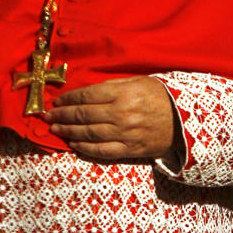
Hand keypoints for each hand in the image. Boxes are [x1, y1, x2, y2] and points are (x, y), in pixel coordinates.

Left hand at [44, 76, 179, 159]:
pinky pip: (101, 151)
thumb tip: (87, 91)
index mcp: (123, 94)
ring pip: (88, 133)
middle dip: (62, 114)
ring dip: (68, 130)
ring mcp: (125, 134)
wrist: (185, 121)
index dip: (69, 98)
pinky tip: (73, 143)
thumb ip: (114, 86)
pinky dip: (84, 147)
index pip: (87, 96)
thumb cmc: (161, 96)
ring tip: (55, 128)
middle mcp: (121, 114)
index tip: (57, 100)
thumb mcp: (139, 81)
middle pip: (83, 115)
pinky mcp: (129, 150)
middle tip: (47, 115)